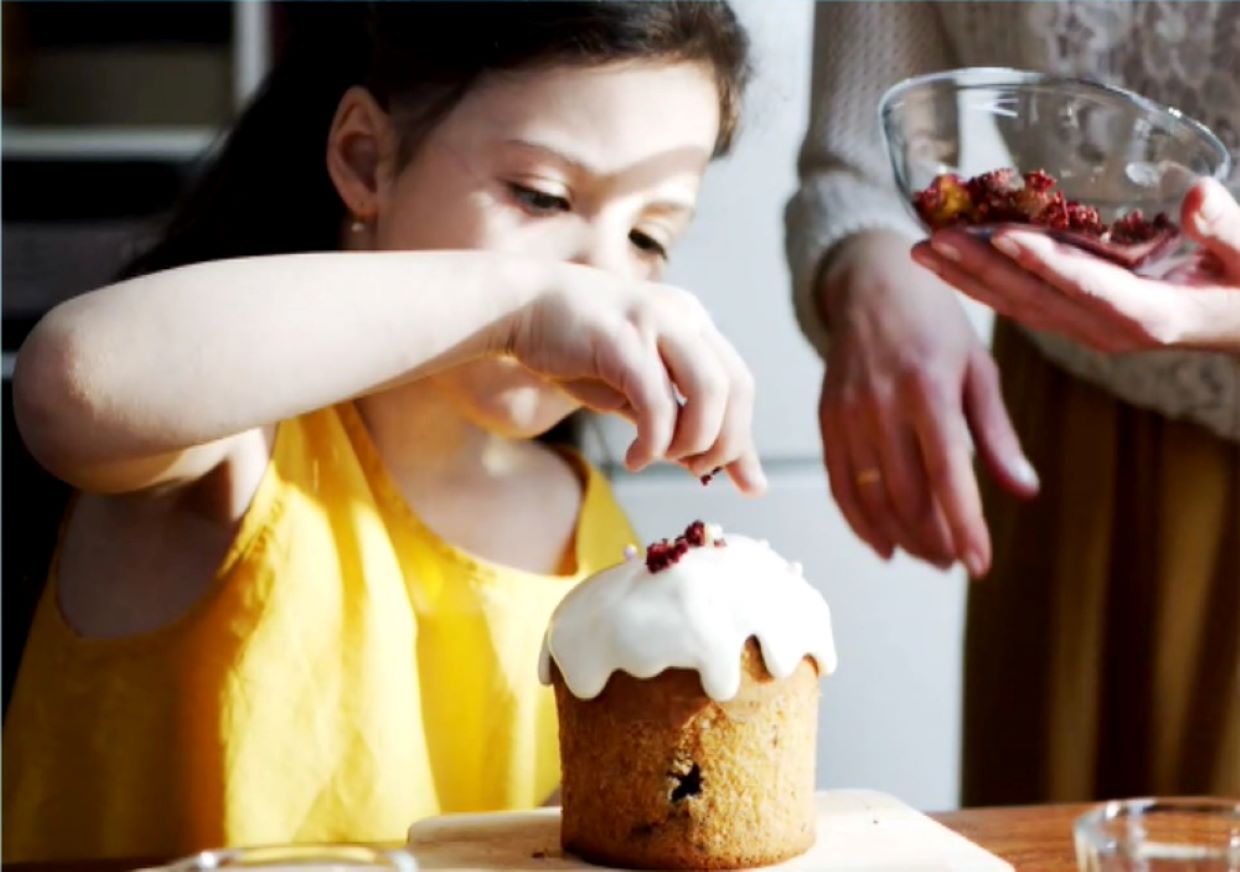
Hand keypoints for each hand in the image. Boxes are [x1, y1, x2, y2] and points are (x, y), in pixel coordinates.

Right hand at [507, 261, 764, 493]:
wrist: (518, 307)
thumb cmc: (573, 350)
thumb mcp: (631, 387)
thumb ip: (669, 418)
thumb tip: (702, 466)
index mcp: (692, 323)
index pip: (739, 383)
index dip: (745, 436)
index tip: (747, 484)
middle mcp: (684, 316)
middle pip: (736, 388)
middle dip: (727, 443)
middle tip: (698, 473)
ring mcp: (657, 322)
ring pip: (709, 391)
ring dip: (696, 440)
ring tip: (665, 460)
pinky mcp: (624, 339)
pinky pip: (658, 401)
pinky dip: (655, 440)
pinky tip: (635, 458)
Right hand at [817, 231, 1039, 575]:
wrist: (871, 283)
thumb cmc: (935, 325)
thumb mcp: (979, 369)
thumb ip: (998, 434)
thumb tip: (1025, 492)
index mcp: (929, 388)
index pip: (948, 475)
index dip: (964, 526)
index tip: (980, 565)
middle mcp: (882, 404)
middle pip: (906, 496)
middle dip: (933, 540)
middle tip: (954, 562)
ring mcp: (848, 414)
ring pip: (871, 498)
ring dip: (901, 538)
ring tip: (928, 557)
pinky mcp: (826, 420)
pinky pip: (839, 485)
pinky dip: (860, 523)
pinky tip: (884, 545)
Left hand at [911, 178, 1239, 354]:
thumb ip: (1227, 229)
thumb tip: (1200, 196)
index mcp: (1150, 316)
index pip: (1089, 288)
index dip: (1046, 263)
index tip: (1004, 237)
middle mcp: (1110, 331)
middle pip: (1035, 301)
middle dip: (980, 270)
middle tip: (931, 240)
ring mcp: (1091, 332)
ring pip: (1020, 307)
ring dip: (968, 280)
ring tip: (923, 250)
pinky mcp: (1081, 324)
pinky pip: (1025, 307)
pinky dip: (986, 285)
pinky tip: (952, 264)